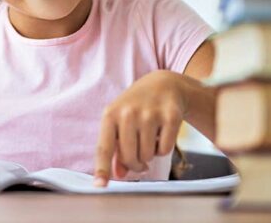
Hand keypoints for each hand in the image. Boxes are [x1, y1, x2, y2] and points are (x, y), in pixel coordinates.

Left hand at [93, 70, 194, 186]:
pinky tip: (162, 134)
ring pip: (148, 155)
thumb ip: (116, 149)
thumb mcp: (120, 123)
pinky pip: (165, 150)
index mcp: (110, 115)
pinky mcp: (171, 115)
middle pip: (130, 157)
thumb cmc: (136, 108)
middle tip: (140, 160)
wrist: (162, 84)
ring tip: (150, 140)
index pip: (104, 147)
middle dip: (136, 164)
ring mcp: (150, 113)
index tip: (99, 186)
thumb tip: (118, 174)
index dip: (102, 168)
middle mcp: (129, 113)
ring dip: (150, 155)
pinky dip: (164, 148)